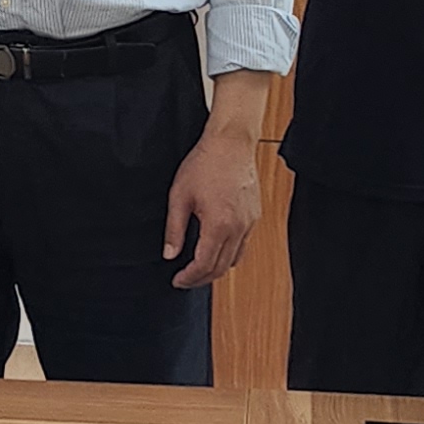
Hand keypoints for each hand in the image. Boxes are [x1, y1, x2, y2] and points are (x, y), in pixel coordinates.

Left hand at [163, 129, 262, 289]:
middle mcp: (238, 227)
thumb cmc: (205, 164)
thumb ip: (174, 229)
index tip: (177, 280)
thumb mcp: (179, 196)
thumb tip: (170, 254)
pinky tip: (214, 249)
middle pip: (220, 268)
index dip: (189, 278)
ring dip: (215, 269)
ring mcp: (249, 223)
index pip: (204, 265)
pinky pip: (242, 245)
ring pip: (234, 260)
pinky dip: (228, 255)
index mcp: (219, 224)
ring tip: (197, 268)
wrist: (230, 143)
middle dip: (200, 278)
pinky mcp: (254, 217)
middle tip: (184, 279)